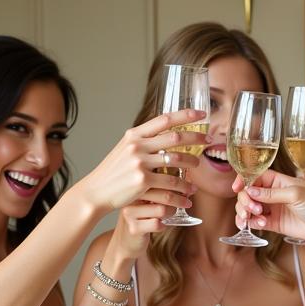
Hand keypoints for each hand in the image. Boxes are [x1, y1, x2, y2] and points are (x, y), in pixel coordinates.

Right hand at [80, 109, 205, 210]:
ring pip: (176, 159)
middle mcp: (137, 145)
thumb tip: (164, 133)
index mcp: (134, 135)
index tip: (202, 114)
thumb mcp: (125, 149)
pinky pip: (171, 181)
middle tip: (208, 141)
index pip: (164, 119)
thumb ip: (143, 141)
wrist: (96, 191)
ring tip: (198, 166)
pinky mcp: (143, 180)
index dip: (186, 115)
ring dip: (192, 162)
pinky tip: (189, 190)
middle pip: (175, 137)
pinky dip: (183, 186)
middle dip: (196, 137)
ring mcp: (140, 162)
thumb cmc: (113, 172)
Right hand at [111, 185, 184, 258]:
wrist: (125, 242)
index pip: (158, 182)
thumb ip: (159, 193)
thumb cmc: (140, 220)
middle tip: (188, 203)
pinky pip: (157, 224)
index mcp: (134, 189)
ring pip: (162, 210)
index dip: (176, 185)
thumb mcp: (147, 203)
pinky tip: (160, 226)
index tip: (188, 188)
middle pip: (163, 194)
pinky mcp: (134, 228)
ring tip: (170, 216)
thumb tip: (185, 186)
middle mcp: (130, 199)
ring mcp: (130, 214)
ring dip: (171, 213)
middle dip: (179, 199)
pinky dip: (163, 226)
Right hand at [236, 170, 304, 242]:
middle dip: (245, 199)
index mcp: (281, 181)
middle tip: (253, 208)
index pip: (257, 176)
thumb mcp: (296, 194)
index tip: (237, 187)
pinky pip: (255, 221)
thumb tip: (250, 191)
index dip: (245, 180)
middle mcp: (275, 194)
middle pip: (249, 192)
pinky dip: (251, 223)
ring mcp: (274, 208)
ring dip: (246, 211)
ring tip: (254, 217)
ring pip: (249, 207)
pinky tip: (258, 224)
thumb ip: (272, 193)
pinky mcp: (274, 223)